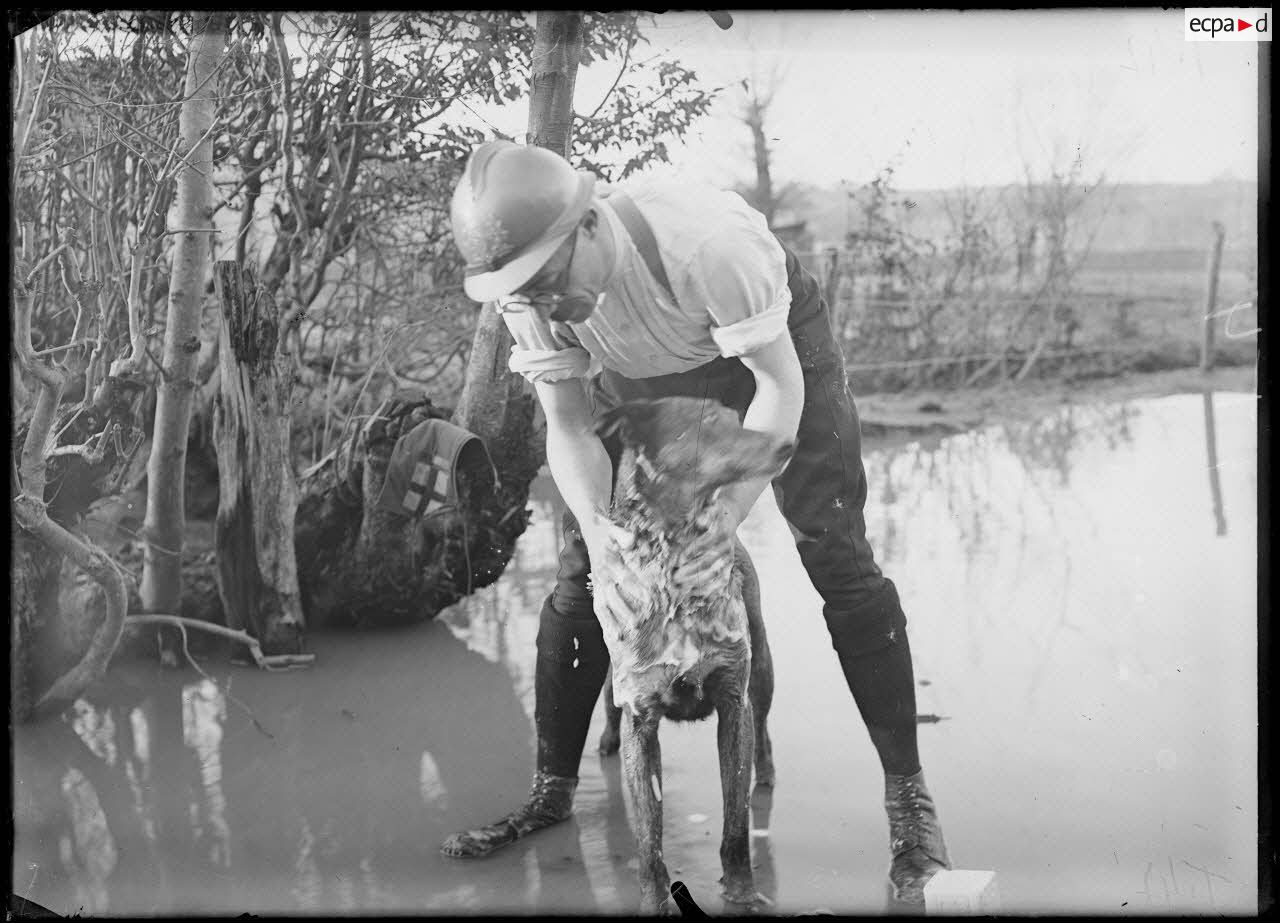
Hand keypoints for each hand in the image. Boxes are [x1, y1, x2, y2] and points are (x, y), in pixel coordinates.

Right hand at [582, 514, 642, 639]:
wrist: (589, 529)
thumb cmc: (605, 529)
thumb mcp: (614, 528)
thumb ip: (622, 535)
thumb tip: (631, 541)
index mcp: (606, 561)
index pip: (623, 576)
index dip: (635, 588)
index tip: (648, 598)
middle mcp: (600, 575)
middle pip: (613, 596)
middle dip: (624, 611)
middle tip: (637, 625)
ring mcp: (598, 582)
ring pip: (604, 605)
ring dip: (612, 621)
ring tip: (620, 638)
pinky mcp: (597, 587)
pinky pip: (599, 606)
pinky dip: (606, 620)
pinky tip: (613, 634)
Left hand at [670, 501, 737, 594]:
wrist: (729, 518)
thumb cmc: (713, 512)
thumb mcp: (710, 507)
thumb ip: (705, 513)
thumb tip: (699, 521)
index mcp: (721, 532)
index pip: (705, 544)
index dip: (691, 552)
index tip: (677, 560)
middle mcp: (727, 548)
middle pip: (708, 563)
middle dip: (690, 572)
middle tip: (673, 578)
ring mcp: (728, 560)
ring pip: (714, 576)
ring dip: (697, 584)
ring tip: (680, 590)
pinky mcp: (728, 569)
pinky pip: (720, 583)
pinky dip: (709, 592)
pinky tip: (695, 596)